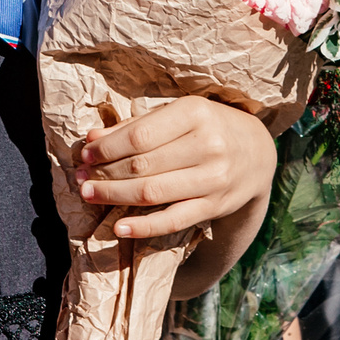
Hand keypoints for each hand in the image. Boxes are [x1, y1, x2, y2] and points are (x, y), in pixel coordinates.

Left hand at [79, 97, 276, 239]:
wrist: (258, 154)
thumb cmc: (210, 128)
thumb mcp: (180, 115)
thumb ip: (137, 126)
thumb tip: (92, 138)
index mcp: (196, 113)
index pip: (139, 136)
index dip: (106, 148)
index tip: (85, 155)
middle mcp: (208, 145)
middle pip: (142, 165)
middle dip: (105, 174)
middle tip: (80, 180)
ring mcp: (213, 178)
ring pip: (152, 193)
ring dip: (114, 196)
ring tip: (90, 196)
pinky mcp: (215, 206)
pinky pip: (172, 220)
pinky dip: (143, 226)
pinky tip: (119, 227)